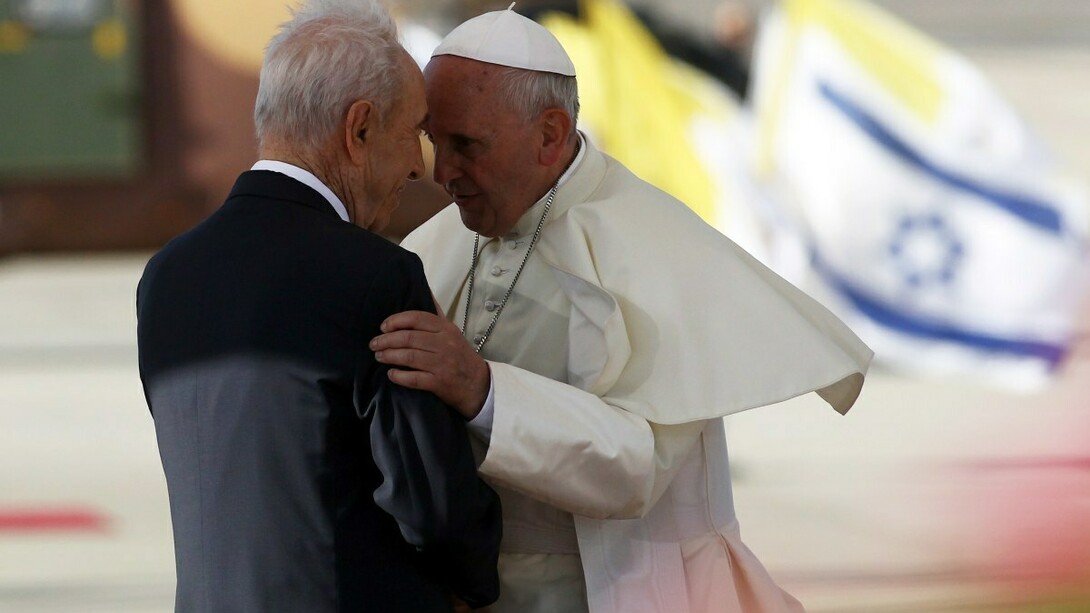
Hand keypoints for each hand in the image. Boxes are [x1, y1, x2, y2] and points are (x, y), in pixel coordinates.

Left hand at [370, 310, 489, 418]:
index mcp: (446, 329)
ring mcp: (442, 364)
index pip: (417, 318)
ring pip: (409, 356)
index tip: (383, 327)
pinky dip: (399, 376)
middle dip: (386, 340)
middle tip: (374, 344)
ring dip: (389, 356)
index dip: (396, 321)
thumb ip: (437, 315)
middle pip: (409, 338)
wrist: (478, 384)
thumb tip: (426, 292)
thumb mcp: (452, 332)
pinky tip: (391, 374)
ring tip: (379, 356)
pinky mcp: (439, 382)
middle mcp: (444, 344)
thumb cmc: (460, 356)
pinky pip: (414, 378)